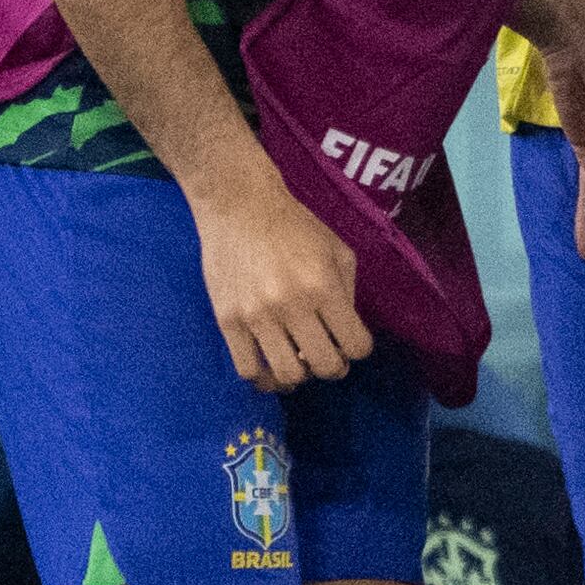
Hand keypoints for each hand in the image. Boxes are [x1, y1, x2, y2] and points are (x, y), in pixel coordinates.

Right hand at [193, 169, 370, 393]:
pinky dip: (262, 377)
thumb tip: (344, 334)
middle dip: (333, 368)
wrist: (239, 207)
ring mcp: (256, 316)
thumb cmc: (295, 227)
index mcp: (324, 288)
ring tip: (297, 363)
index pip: (356, 345)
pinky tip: (268, 365)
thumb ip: (347, 293)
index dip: (358, 350)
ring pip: (285, 375)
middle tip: (327, 358)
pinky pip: (246, 369)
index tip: (349, 343)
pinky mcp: (226, 320)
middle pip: (324, 366)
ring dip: (298, 377)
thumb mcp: (337, 251)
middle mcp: (291, 305)